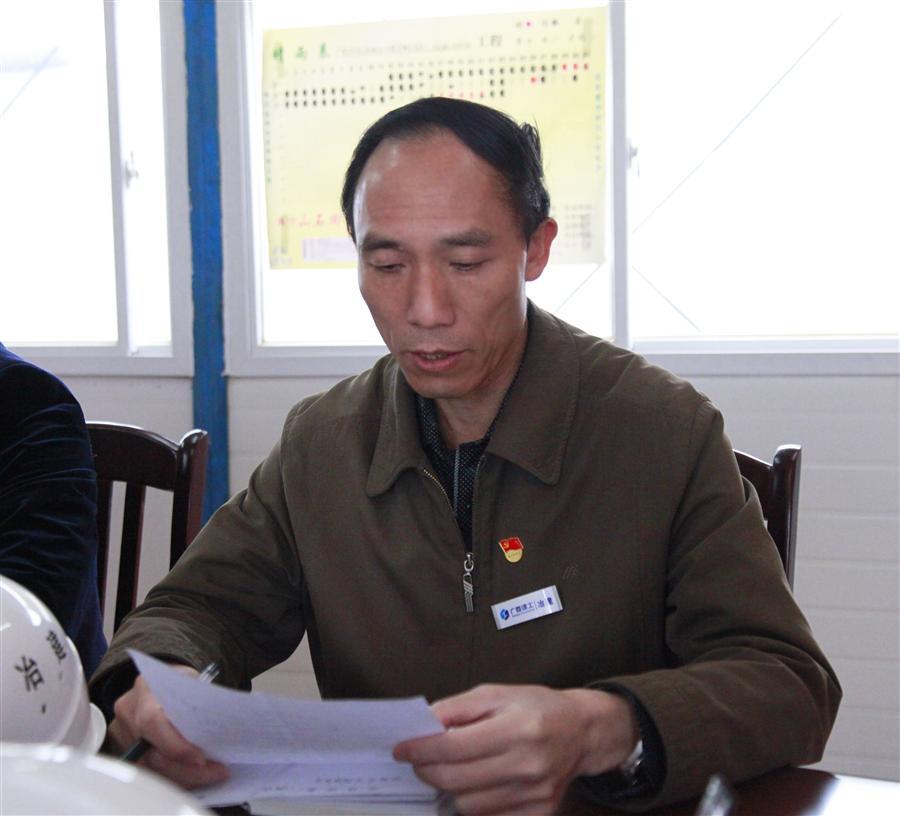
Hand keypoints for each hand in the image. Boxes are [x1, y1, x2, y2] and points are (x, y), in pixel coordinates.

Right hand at [106, 666, 228, 788]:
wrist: (167, 680)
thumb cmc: (184, 682)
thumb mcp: (195, 683)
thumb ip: (201, 704)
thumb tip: (222, 732)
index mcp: (146, 687)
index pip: (152, 722)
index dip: (175, 746)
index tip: (200, 759)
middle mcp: (129, 710)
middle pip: (152, 753)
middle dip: (186, 769)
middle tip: (216, 771)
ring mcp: (123, 731)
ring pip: (151, 768)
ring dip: (183, 777)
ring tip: (211, 774)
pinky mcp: (126, 747)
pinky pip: (150, 770)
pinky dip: (175, 776)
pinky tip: (195, 776)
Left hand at [393, 684, 637, 815]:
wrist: (581, 731)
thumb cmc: (535, 707)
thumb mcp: (496, 693)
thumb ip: (457, 708)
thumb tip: (422, 725)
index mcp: (518, 728)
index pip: (454, 747)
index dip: (421, 749)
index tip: (402, 748)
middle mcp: (528, 765)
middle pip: (456, 780)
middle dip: (427, 770)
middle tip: (419, 759)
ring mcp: (535, 795)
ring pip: (467, 805)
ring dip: (450, 788)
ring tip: (451, 769)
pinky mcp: (539, 814)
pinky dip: (474, 802)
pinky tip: (476, 783)